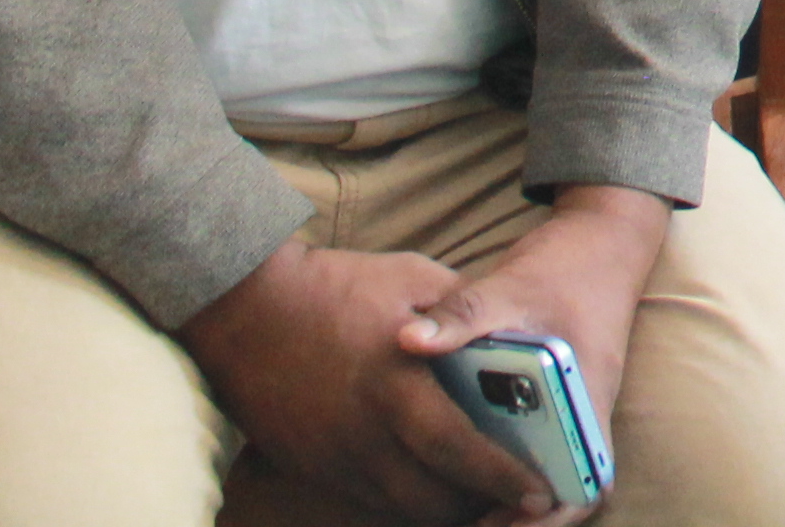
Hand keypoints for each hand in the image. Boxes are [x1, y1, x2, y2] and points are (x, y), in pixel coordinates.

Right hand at [179, 237, 549, 523]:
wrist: (244, 304)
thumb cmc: (338, 285)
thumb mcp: (414, 280)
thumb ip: (463, 317)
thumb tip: (509, 343)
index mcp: (395, 384)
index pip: (457, 449)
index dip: (501, 478)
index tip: (539, 495)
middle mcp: (362, 432)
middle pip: (430, 498)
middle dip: (478, 508)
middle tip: (517, 502)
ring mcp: (330, 455)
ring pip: (397, 507)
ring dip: (441, 508)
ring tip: (479, 496)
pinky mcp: (309, 464)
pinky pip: (365, 497)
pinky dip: (402, 498)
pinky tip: (427, 481)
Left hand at [395, 189, 669, 516]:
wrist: (603, 240)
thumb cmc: (564, 266)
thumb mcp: (510, 285)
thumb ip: (460, 315)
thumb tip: (406, 341)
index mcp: (587, 393)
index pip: (585, 476)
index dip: (548, 512)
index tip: (501, 520)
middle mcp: (585, 410)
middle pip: (564, 488)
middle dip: (519, 518)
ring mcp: (573, 407)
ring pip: (550, 472)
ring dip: (510, 498)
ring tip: (460, 514)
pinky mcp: (556, 399)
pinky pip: (538, 449)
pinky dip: (504, 467)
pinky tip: (463, 470)